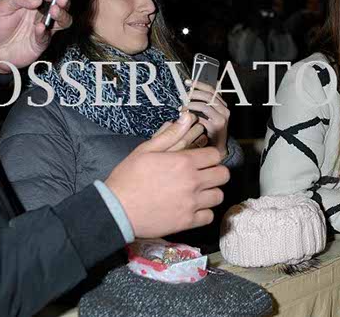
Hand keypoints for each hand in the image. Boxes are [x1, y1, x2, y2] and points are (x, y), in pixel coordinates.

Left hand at [0, 0, 73, 72]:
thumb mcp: (2, 6)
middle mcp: (42, 12)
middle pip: (61, 4)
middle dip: (64, 0)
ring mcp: (44, 27)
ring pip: (63, 20)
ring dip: (62, 14)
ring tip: (54, 11)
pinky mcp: (42, 41)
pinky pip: (48, 35)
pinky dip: (44, 31)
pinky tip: (39, 27)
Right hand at [105, 112, 229, 237]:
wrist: (116, 210)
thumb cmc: (128, 177)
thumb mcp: (145, 150)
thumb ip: (170, 135)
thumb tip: (186, 118)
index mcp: (184, 162)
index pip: (216, 155)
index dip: (210, 156)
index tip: (203, 159)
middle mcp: (192, 182)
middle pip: (223, 175)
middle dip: (216, 172)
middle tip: (204, 174)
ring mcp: (191, 203)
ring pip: (218, 196)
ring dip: (211, 192)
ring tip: (199, 191)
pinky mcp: (187, 221)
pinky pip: (209, 216)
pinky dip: (204, 213)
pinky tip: (193, 208)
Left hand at [182, 79, 229, 158]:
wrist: (217, 147)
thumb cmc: (210, 130)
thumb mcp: (207, 114)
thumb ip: (202, 103)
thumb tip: (191, 92)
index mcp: (222, 104)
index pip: (211, 88)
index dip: (198, 84)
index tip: (188, 82)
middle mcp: (224, 109)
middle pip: (208, 95)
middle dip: (193, 94)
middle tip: (184, 97)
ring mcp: (222, 117)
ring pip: (204, 105)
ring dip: (191, 105)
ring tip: (183, 109)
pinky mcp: (217, 126)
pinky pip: (202, 118)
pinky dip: (193, 118)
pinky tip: (187, 120)